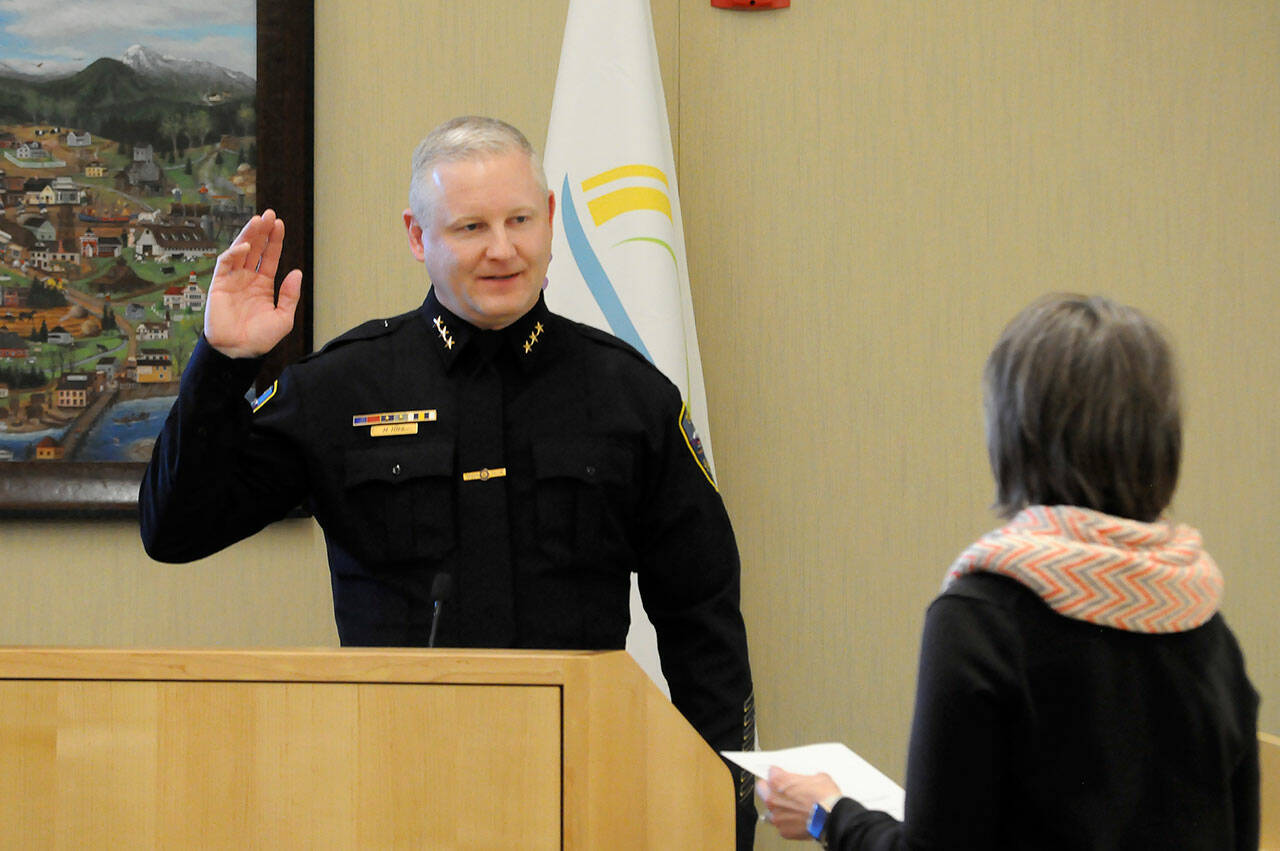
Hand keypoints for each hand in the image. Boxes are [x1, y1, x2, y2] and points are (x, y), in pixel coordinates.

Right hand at [203, 209, 302, 358]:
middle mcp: (247, 279)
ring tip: (258, 220)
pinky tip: (246, 247)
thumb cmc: (260, 339)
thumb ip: (290, 295)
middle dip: (262, 231)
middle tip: (269, 214)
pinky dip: (234, 253)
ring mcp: (233, 280)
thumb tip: (296, 272)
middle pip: (255, 249)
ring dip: (248, 236)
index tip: (280, 224)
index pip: (270, 258)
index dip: (274, 241)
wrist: (239, 352)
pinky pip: (225, 264)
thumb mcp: (284, 317)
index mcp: (263, 285)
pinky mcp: (219, 285)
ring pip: (240, 251)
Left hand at [756, 766, 841, 839]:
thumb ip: (803, 778)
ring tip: (791, 807)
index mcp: (778, 781)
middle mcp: (773, 799)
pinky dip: (787, 821)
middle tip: (780, 789)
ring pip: (770, 809)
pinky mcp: (783, 830)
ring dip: (778, 807)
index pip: (770, 772)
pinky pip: (781, 824)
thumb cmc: (825, 797)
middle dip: (770, 788)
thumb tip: (806, 780)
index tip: (782, 775)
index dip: (779, 773)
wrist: (832, 818)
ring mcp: (777, 816)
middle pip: (762, 789)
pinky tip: (797, 819)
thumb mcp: (817, 777)